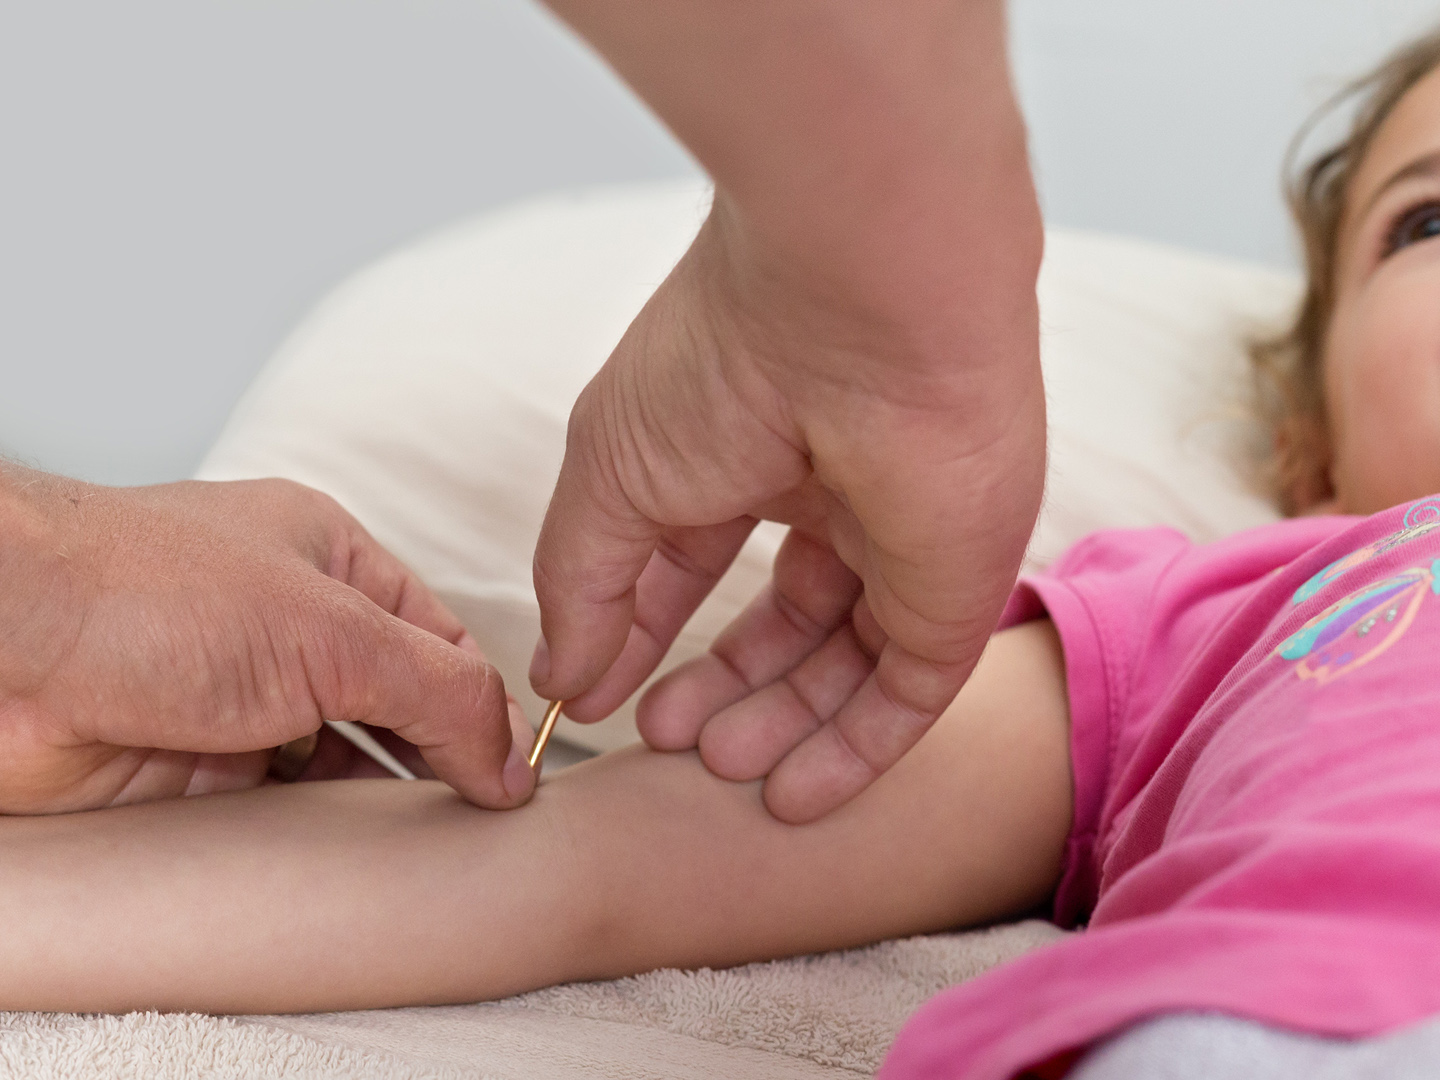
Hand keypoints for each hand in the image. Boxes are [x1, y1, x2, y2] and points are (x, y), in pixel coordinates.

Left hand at [0, 469, 534, 813]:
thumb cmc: (144, 593)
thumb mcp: (332, 630)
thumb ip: (439, 689)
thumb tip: (508, 757)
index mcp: (329, 561)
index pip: (439, 637)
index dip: (483, 701)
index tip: (515, 772)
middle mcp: (288, 627)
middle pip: (396, 701)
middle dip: (440, 753)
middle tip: (486, 815)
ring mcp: (242, 698)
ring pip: (341, 761)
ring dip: (380, 799)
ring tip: (433, 842)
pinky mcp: (196, 766)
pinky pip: (282, 809)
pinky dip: (320, 834)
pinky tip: (352, 856)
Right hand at [531, 197, 1044, 822]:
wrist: (861, 315)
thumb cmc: (722, 362)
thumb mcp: (610, 476)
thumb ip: (581, 584)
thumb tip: (558, 680)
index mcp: (752, 453)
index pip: (694, 567)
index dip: (645, 636)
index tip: (600, 702)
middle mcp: (834, 500)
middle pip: (779, 626)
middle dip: (721, 689)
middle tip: (669, 743)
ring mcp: (901, 548)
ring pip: (843, 668)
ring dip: (779, 726)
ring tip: (717, 769)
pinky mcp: (956, 593)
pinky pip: (908, 697)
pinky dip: (854, 754)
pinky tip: (794, 797)